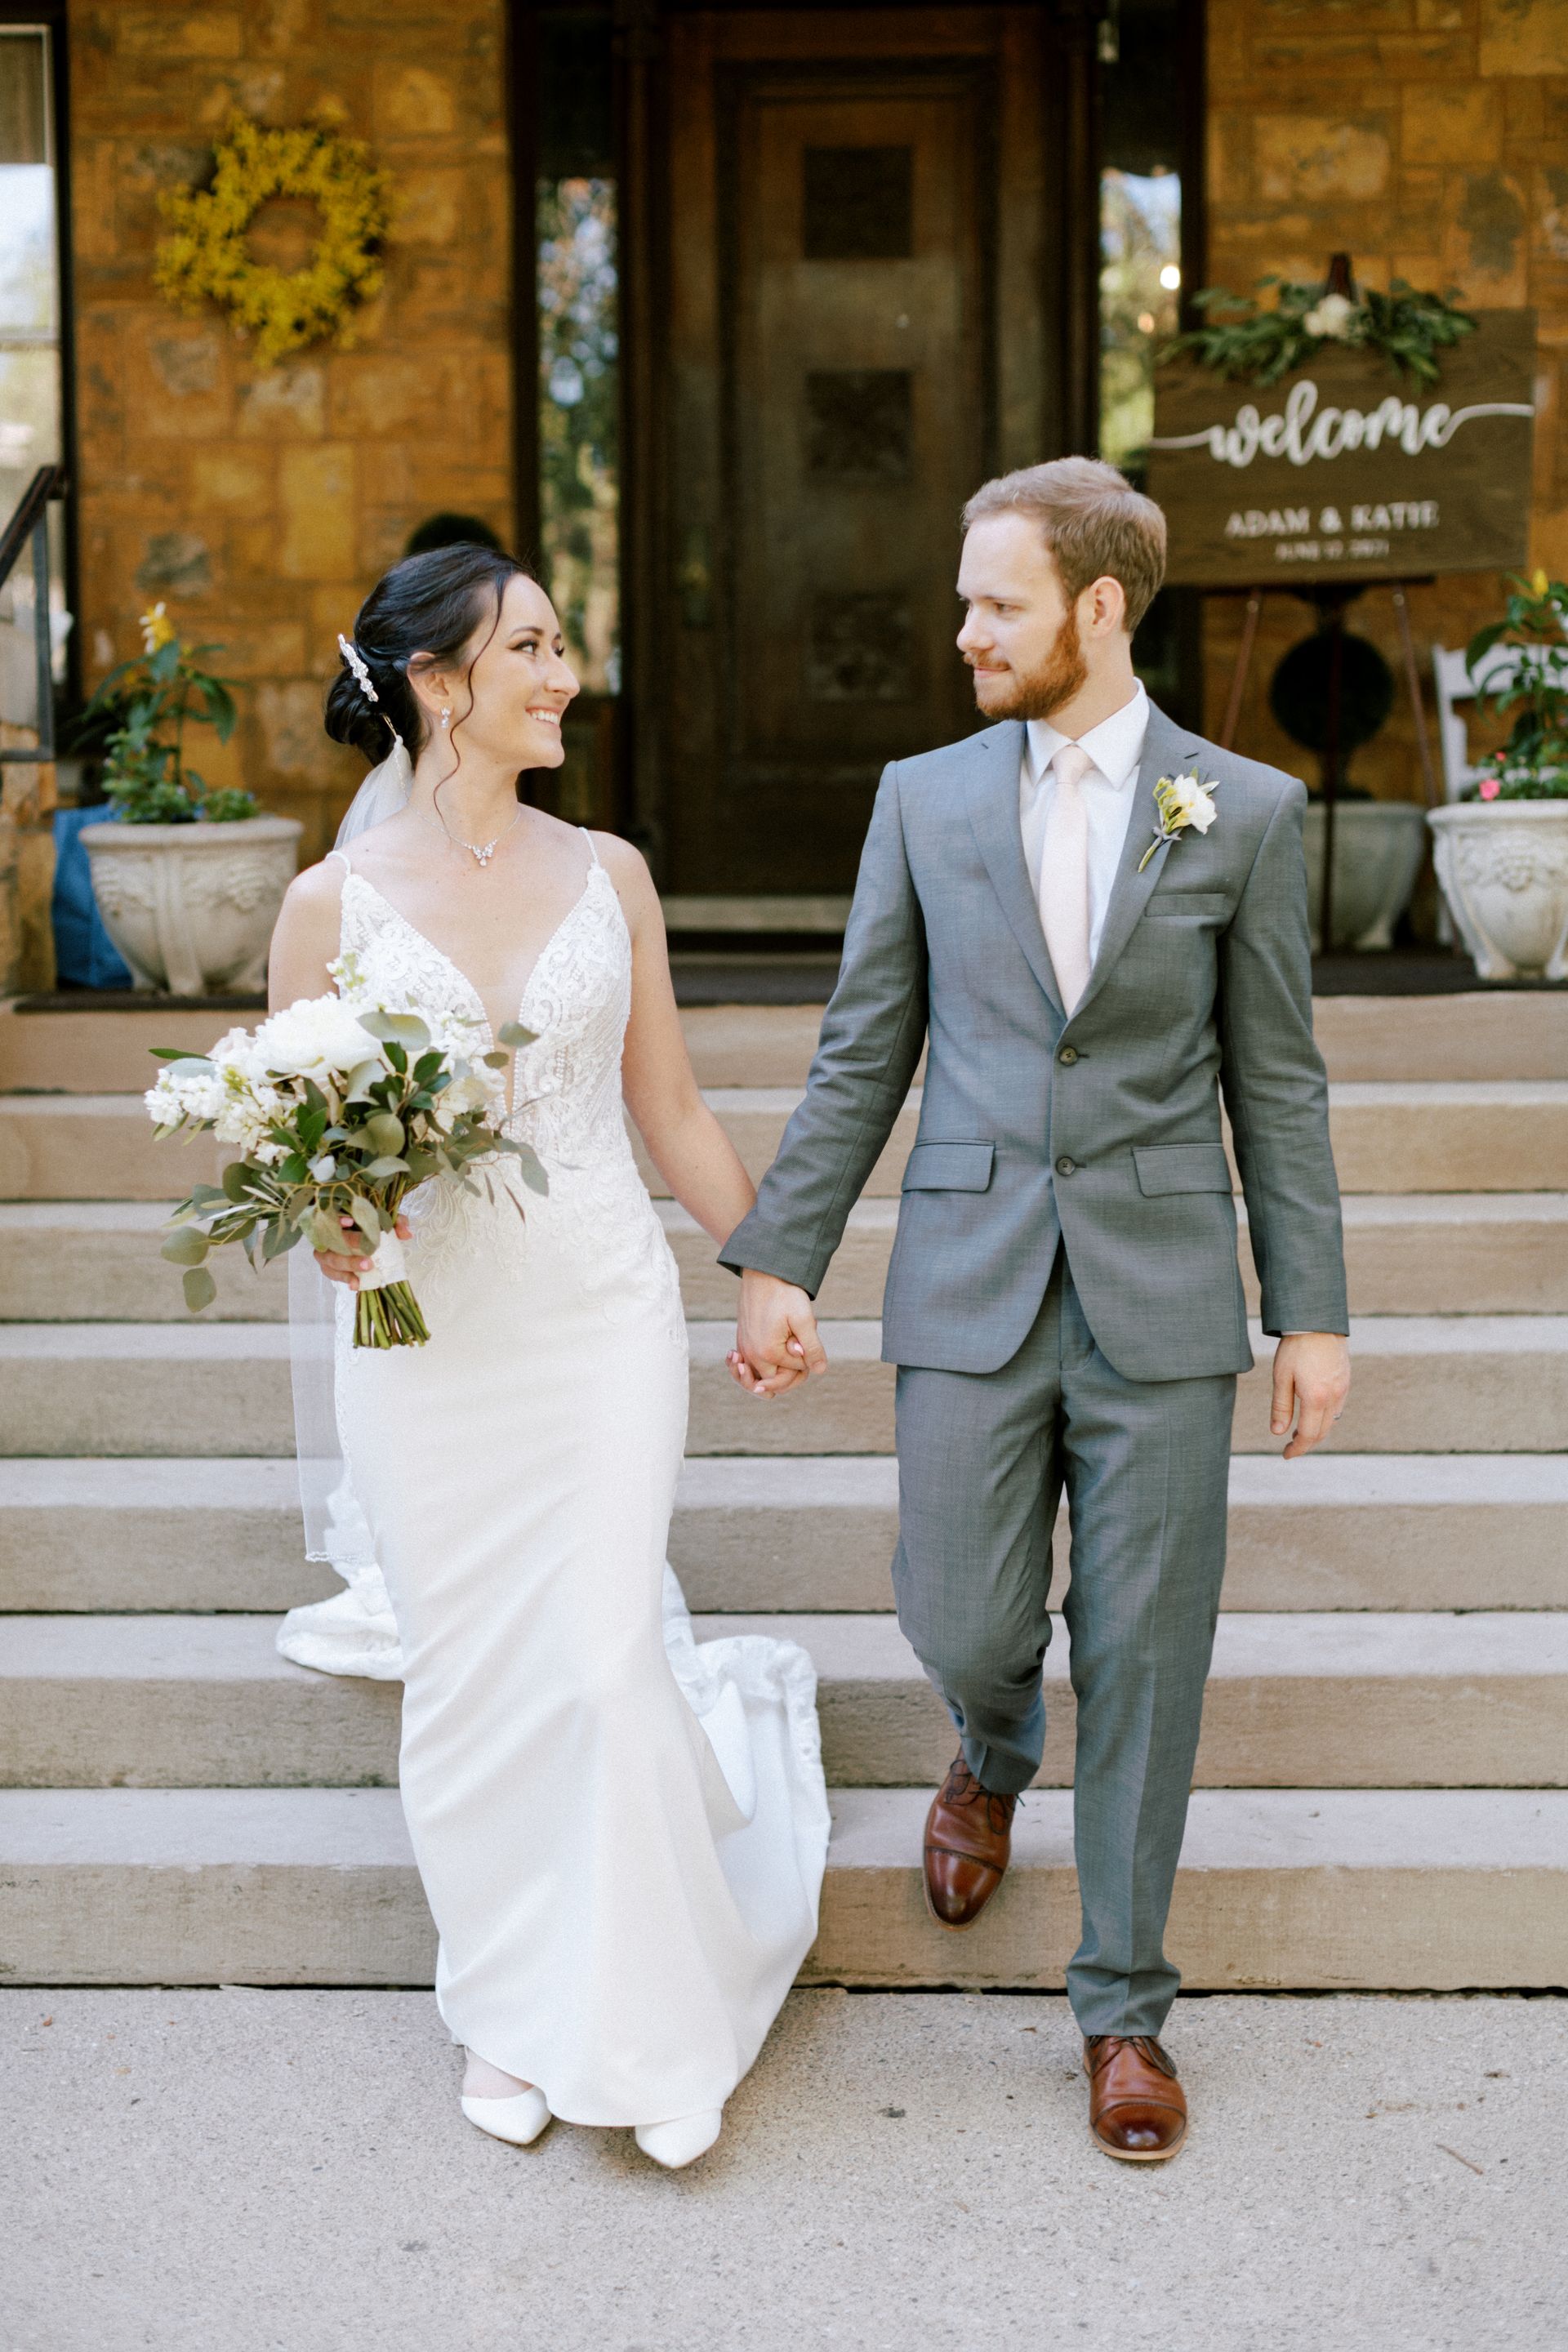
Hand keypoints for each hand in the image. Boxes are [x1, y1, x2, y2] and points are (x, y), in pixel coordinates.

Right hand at [314, 1212, 411, 1290]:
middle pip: (333, 1238)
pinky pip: (332, 1273)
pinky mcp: (328, 1266)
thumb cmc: (372, 1228)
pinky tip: (355, 1284)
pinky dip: (344, 1278)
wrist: (364, 1243)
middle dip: (350, 1244)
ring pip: (331, 1258)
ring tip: (367, 1268)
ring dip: (349, 1264)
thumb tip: (407, 1233)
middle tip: (367, 1250)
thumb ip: (396, 1223)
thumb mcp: (386, 1222)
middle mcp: (329, 1233)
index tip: (351, 1221)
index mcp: (341, 1217)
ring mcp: (326, 1251)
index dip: (339, 1218)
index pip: (333, 1214)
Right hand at [729, 1268, 827, 1397]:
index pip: (797, 1371)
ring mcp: (744, 1350)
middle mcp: (752, 1355)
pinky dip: (766, 1361)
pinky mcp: (742, 1343)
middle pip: (779, 1379)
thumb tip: (820, 1370)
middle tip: (798, 1336)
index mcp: (768, 1353)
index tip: (807, 1337)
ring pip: (765, 1374)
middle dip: (794, 1364)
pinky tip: (778, 1342)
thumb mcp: (804, 1319)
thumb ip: (812, 1347)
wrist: (762, 1273)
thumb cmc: (784, 1294)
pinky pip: (753, 1365)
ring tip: (790, 1338)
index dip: (808, 1358)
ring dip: (781, 1363)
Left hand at [1271, 1332, 1349, 1457]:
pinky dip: (1325, 1417)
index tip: (1286, 1455)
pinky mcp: (1346, 1380)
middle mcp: (1334, 1397)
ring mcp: (1343, 1389)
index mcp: (1316, 1398)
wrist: (1318, 1321)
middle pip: (1322, 1432)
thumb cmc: (1295, 1347)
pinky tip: (1313, 1413)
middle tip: (1291, 1447)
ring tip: (1299, 1432)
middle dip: (1306, 1443)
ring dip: (1316, 1431)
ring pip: (1331, 1421)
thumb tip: (1277, 1432)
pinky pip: (1337, 1408)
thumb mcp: (1281, 1377)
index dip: (1297, 1448)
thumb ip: (1281, 1407)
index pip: (1308, 1434)